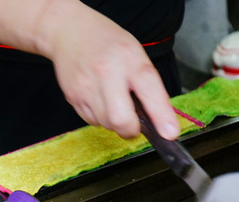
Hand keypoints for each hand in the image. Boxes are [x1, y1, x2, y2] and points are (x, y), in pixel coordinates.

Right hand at [38, 3, 180, 139]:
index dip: (162, 115)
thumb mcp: (135, 55)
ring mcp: (87, 87)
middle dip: (130, 129)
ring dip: (114, 122)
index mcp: (130, 59)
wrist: (69, 31)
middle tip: (134, 123)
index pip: (150, 90)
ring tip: (113, 101)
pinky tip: (99, 99)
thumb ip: (148, 85)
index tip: (170, 133)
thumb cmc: (108, 44)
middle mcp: (107, 73)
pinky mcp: (73, 97)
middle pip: (121, 119)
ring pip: (106, 124)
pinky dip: (100, 117)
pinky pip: (92, 121)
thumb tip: (161, 120)